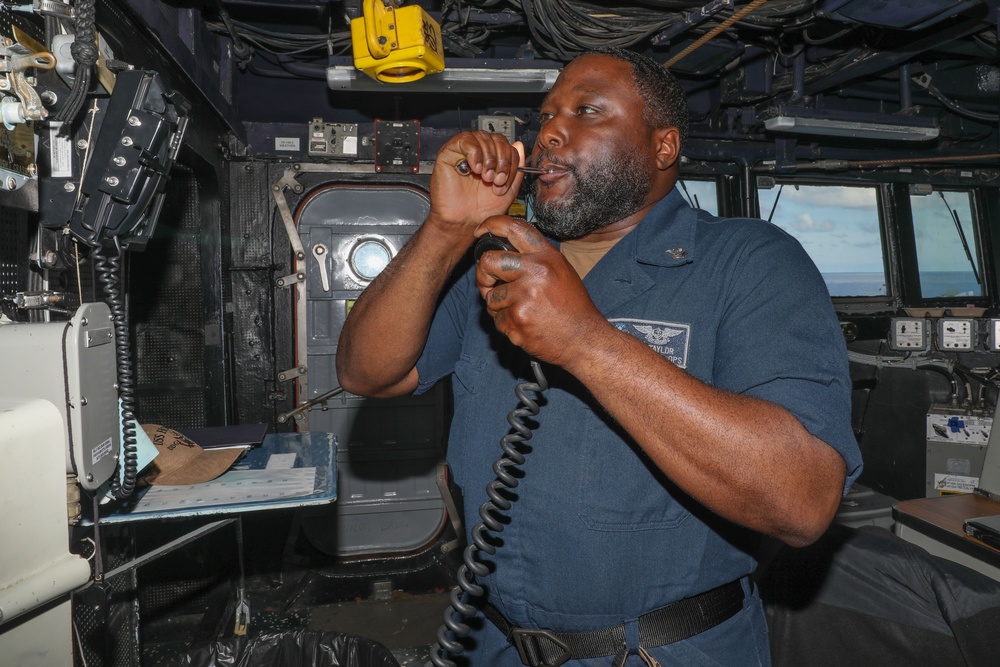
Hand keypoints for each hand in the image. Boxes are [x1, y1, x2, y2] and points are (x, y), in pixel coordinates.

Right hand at [428, 132, 525, 237]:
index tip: (505, 181)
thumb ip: (516, 168)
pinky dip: (474, 153)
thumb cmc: (482, 209)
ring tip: (485, 177)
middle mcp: (479, 153)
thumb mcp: (509, 189)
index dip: (510, 162)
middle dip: (501, 161)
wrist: (464, 222)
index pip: (507, 146)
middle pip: (497, 139)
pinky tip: (475, 169)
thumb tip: (519, 146)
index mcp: (492, 159)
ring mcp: (464, 152)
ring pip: (483, 137)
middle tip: (495, 180)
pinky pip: (465, 140)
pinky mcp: (448, 153)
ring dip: (489, 159)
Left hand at [474, 216, 606, 367]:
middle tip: (488, 284)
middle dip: (483, 275)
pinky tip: (525, 325)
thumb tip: (502, 251)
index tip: (480, 232)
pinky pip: (497, 319)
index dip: (490, 225)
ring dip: (498, 306)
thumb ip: (535, 258)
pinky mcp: (517, 319)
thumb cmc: (572, 306)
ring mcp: (524, 296)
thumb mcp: (561, 270)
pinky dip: (506, 324)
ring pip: (490, 297)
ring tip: (521, 311)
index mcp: (546, 257)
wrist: (583, 338)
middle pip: (488, 262)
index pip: (513, 228)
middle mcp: (535, 272)